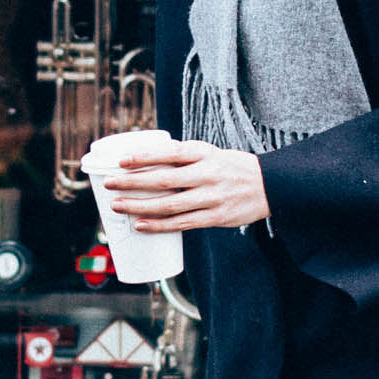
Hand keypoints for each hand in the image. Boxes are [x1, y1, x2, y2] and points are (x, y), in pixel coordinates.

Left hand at [100, 138, 269, 233]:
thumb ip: (182, 157)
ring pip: (169, 205)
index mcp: (204, 153)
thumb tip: (145, 159)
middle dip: (132, 183)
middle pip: (164, 180)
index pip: (169, 153)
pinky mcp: (216, 218)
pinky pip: (181, 224)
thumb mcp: (210, 153)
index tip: (120, 161)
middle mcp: (207, 174)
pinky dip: (159, 225)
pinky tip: (141, 225)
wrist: (269, 185)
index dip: (143, 157)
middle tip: (109, 184)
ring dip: (140, 206)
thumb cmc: (230, 167)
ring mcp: (211, 198)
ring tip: (118, 206)